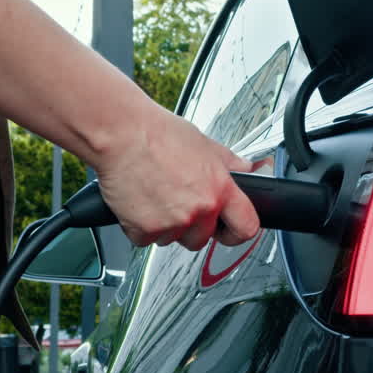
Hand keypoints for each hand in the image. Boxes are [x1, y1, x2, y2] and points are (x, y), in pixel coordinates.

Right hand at [92, 105, 260, 249]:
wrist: (120, 133)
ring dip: (166, 225)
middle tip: (178, 202)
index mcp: (220, 189)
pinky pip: (147, 239)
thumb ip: (230, 165)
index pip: (246, 227)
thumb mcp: (205, 145)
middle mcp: (200, 209)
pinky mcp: (145, 230)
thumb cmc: (158, 134)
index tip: (230, 231)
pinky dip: (141, 226)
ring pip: (174, 238)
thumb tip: (252, 170)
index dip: (238, 232)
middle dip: (193, 226)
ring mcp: (173, 222)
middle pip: (204, 238)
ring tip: (156, 194)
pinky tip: (139, 201)